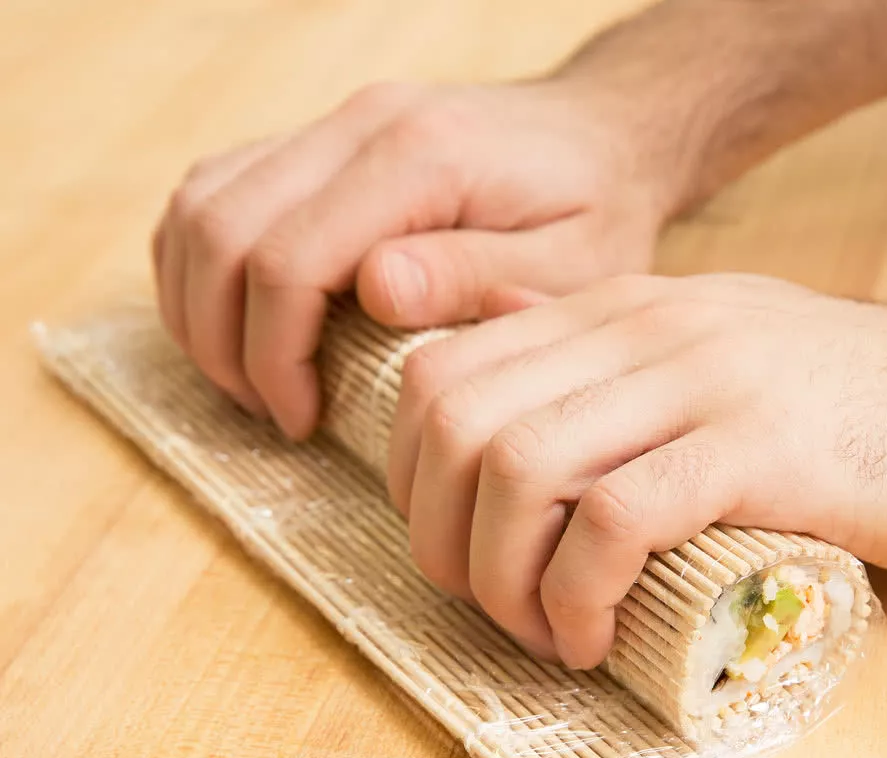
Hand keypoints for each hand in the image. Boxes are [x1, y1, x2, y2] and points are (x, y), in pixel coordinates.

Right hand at [151, 80, 664, 438]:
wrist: (603, 134)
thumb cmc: (595, 211)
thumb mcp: (567, 266)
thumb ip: (472, 277)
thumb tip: (372, 292)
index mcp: (419, 159)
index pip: (287, 260)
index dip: (273, 357)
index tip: (302, 419)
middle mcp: (358, 125)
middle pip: (219, 228)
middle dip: (223, 339)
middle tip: (268, 407)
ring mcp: (333, 125)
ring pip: (199, 203)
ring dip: (199, 300)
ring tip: (247, 374)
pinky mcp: (321, 140)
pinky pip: (217, 190)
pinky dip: (204, 262)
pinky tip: (238, 318)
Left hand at [389, 273, 886, 668]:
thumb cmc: (819, 398)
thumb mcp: (691, 347)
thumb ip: (586, 342)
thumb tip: (489, 327)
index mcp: (606, 312)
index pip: (439, 375)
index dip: (410, 476)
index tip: (449, 545)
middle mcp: (636, 332)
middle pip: (460, 426)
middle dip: (442, 540)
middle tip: (487, 607)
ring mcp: (695, 383)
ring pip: (522, 469)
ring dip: (503, 580)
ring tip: (546, 636)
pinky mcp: (755, 448)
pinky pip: (617, 518)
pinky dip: (578, 594)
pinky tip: (594, 640)